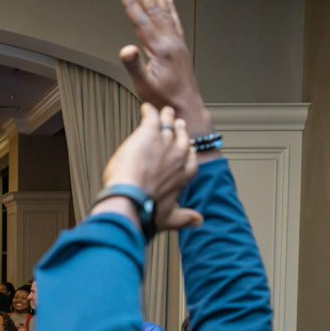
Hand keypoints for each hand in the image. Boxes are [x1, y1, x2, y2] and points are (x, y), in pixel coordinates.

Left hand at [100, 104, 199, 231]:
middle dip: (179, 129)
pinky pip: (151, 115)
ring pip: (168, 123)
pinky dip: (148, 111)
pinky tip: (145, 108)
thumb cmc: (148, 211)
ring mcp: (165, 141)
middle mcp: (179, 154)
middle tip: (176, 123)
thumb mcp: (170, 218)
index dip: (187, 150)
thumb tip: (199, 222)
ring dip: (166, 116)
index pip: (191, 156)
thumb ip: (184, 218)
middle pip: (182, 135)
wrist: (131, 200)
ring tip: (163, 112)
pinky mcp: (149, 131)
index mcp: (185, 173)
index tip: (185, 147)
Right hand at [118, 0, 210, 134]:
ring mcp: (177, 42)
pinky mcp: (180, 46)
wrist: (187, 106)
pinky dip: (170, 6)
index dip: (131, 2)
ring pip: (165, 11)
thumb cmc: (164, 99)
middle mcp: (170, 41)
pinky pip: (174, 20)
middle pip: (154, 9)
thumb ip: (134, 65)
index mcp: (160, 49)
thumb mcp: (144, 86)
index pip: (141, 20)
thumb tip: (125, 48)